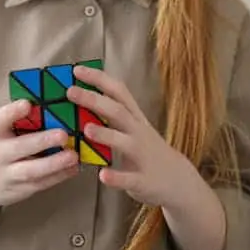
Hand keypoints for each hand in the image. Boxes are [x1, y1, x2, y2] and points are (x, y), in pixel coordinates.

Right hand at [0, 99, 79, 208]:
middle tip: (63, 134)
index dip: (12, 112)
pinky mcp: (18, 191)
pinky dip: (58, 177)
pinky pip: (40, 184)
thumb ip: (16, 123)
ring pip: (31, 171)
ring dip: (54, 164)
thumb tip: (51, 106)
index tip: (27, 104)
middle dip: (41, 142)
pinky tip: (73, 168)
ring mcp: (7, 176)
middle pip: (19, 148)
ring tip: (73, 155)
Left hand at [67, 65, 195, 206]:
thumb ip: (113, 115)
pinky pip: (130, 179)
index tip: (77, 69)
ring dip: (106, 135)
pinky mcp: (144, 180)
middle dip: (94, 100)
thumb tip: (84, 98)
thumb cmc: (148, 150)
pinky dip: (117, 177)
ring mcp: (143, 156)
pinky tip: (103, 176)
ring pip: (125, 142)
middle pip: (118, 112)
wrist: (179, 180)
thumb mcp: (134, 128)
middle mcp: (139, 132)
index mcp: (134, 118)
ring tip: (86, 129)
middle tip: (71, 92)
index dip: (99, 79)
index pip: (118, 92)